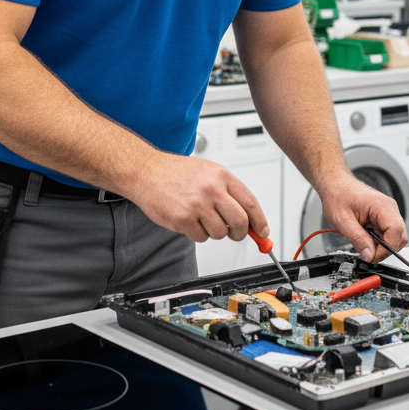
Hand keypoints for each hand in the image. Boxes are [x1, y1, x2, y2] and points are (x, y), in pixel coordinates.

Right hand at [124, 152, 269, 243]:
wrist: (146, 171)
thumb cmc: (176, 171)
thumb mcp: (208, 172)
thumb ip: (229, 192)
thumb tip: (249, 217)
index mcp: (221, 176)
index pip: (250, 203)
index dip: (260, 221)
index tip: (262, 232)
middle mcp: (212, 189)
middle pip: (240, 222)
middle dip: (241, 233)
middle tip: (235, 233)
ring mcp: (197, 205)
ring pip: (221, 233)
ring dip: (215, 232)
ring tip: (203, 218)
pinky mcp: (183, 219)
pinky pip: (201, 238)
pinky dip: (198, 234)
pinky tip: (190, 220)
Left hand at [318, 173, 406, 262]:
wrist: (335, 184)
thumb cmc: (338, 195)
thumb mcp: (343, 221)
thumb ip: (358, 239)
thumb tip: (369, 256)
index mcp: (381, 206)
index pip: (396, 233)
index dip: (386, 249)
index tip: (372, 256)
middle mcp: (389, 208)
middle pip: (400, 237)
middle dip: (385, 249)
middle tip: (368, 252)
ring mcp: (388, 211)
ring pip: (396, 237)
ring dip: (382, 245)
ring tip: (365, 242)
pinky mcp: (384, 215)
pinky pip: (388, 233)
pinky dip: (379, 240)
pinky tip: (366, 236)